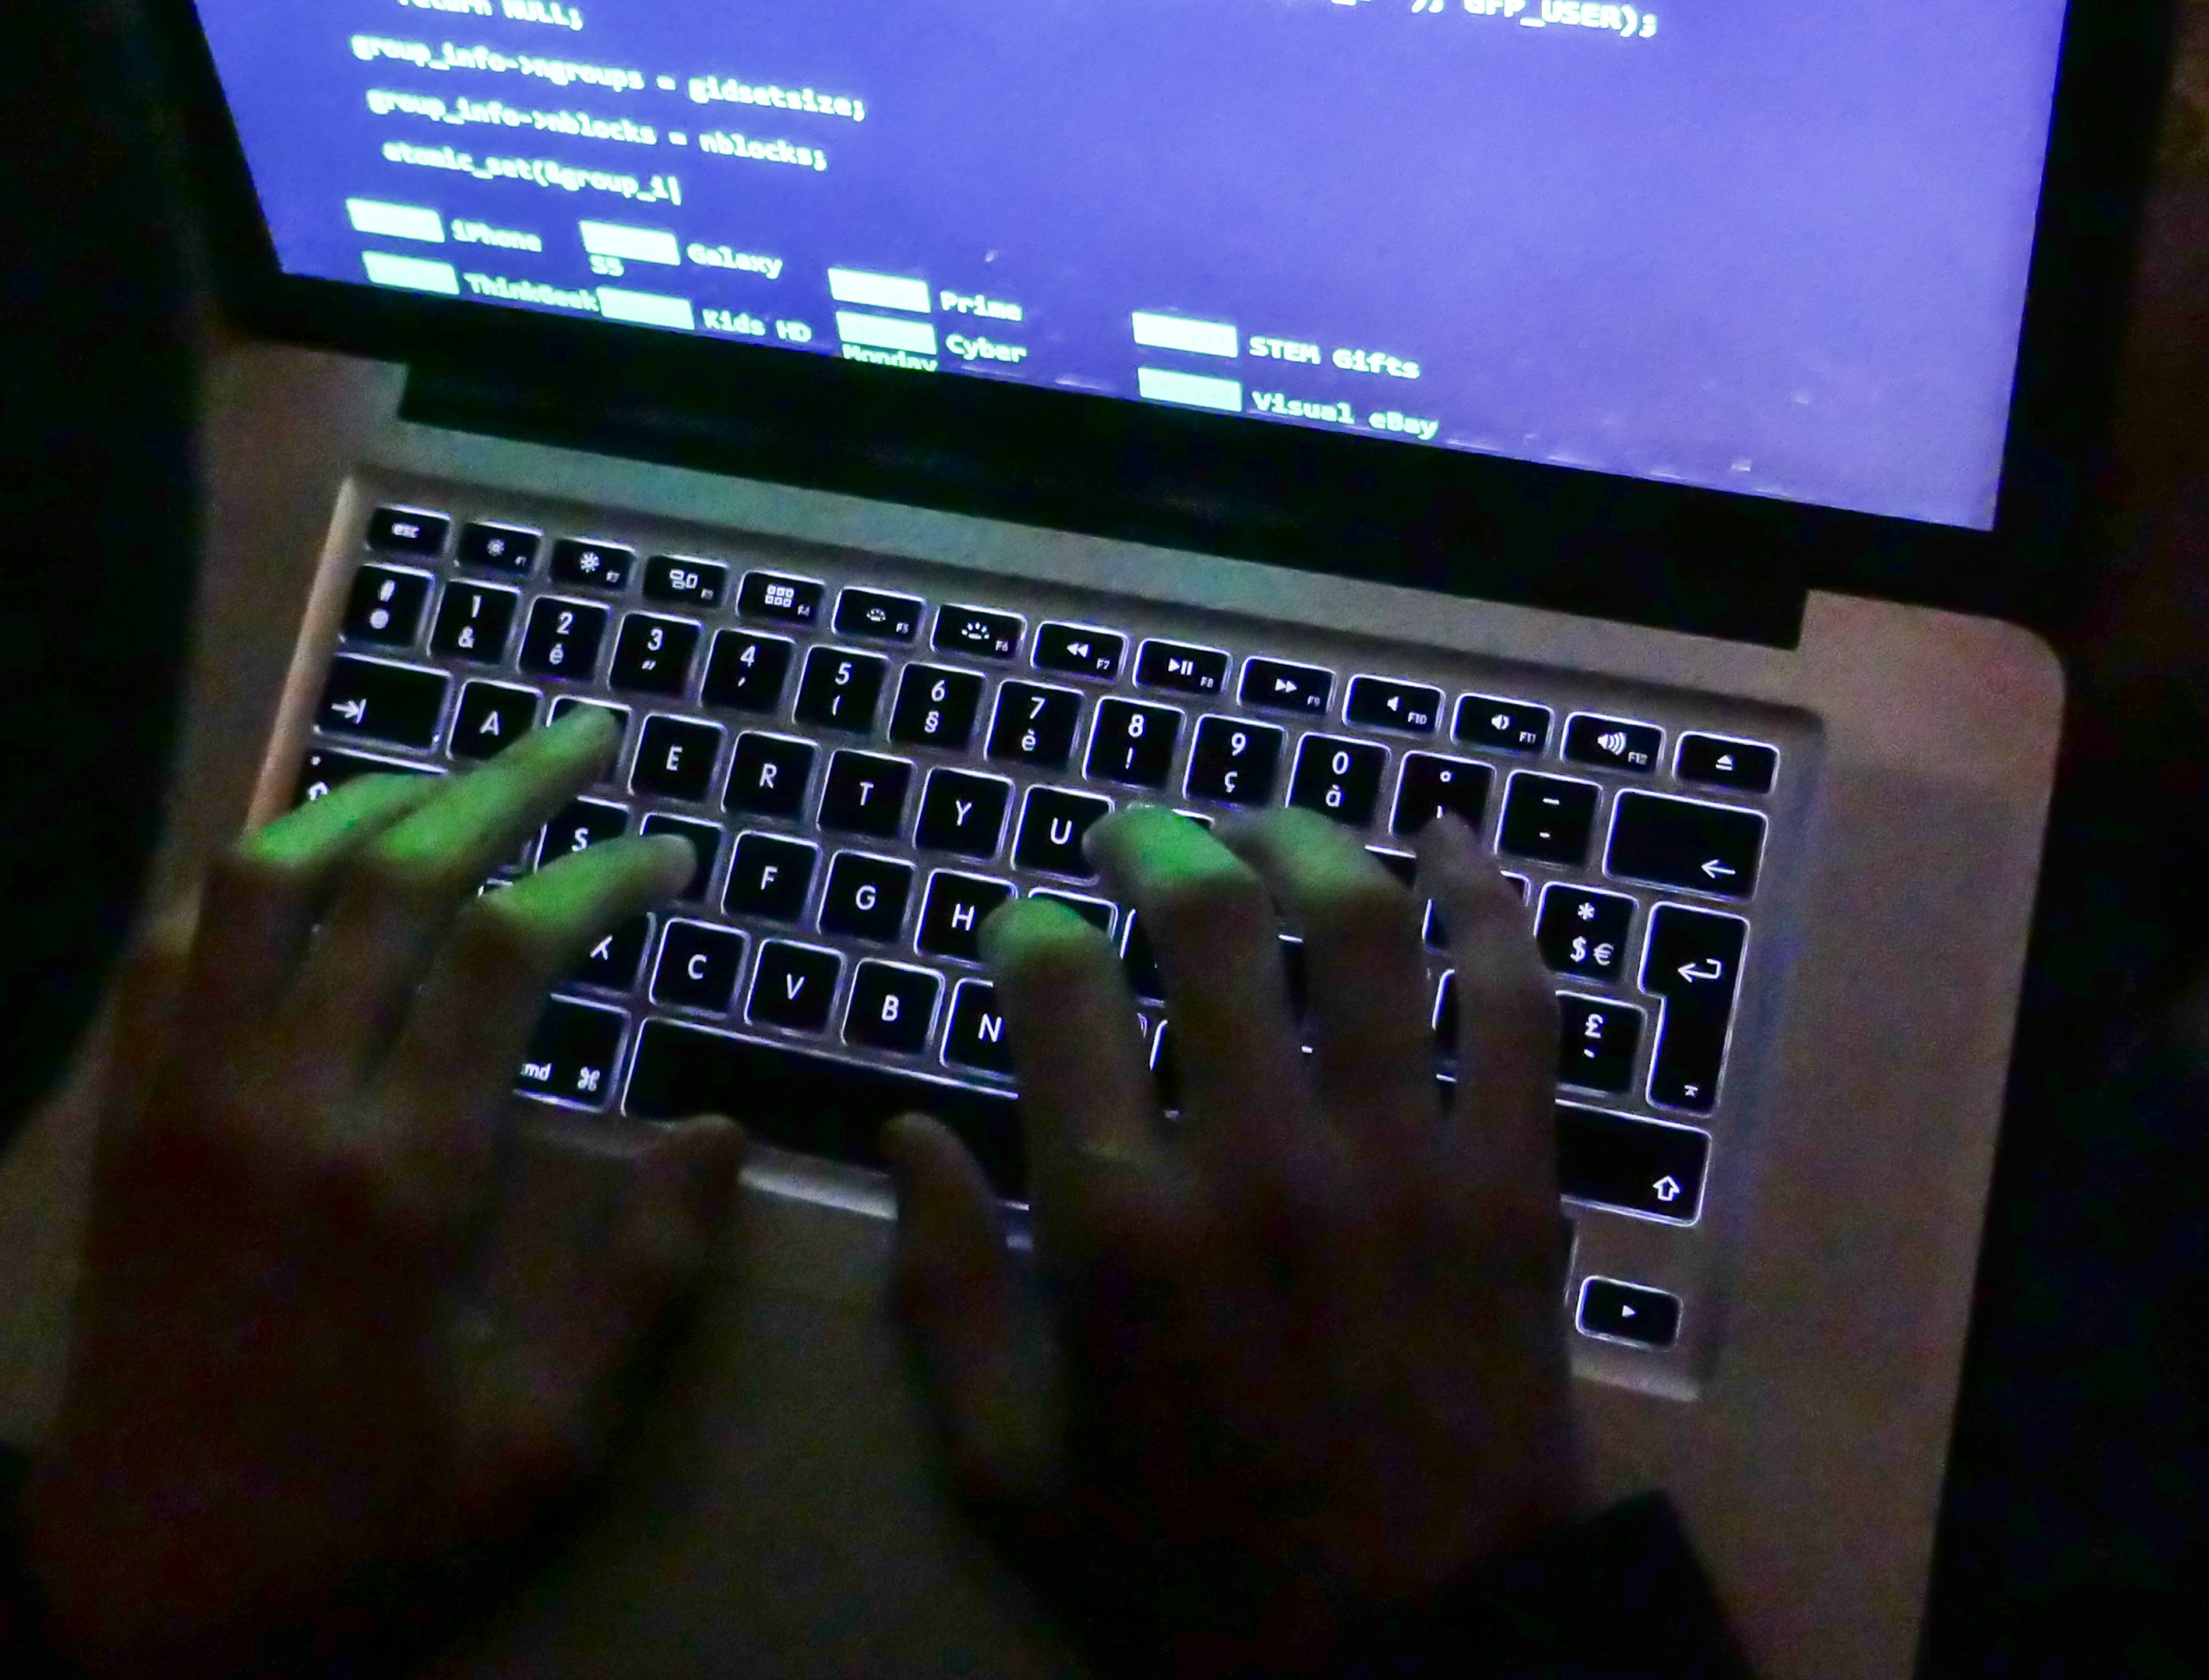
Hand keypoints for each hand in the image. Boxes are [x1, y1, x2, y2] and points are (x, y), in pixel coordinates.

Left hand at [23, 707, 747, 1676]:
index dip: (599, 874)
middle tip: (584, 736)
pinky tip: (298, 868)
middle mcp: (284, 1099)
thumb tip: (718, 1133)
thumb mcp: (545, 1446)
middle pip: (394, 874)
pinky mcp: (120, 1118)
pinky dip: (236, 880)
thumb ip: (642, 1281)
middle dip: (503, 783)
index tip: (667, 853)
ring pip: (264, 879)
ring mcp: (183, 1095)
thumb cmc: (366, 1529)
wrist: (151, 1594)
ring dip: (363, 799)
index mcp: (403, 1176)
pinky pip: (165, 948)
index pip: (507, 951)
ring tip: (448, 777)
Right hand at [883, 807, 1583, 1675]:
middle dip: (1155, 846)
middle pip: (1211, 920)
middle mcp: (1259, 1160)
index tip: (1024, 933)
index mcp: (1117, 1226)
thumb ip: (938, 1292)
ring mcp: (1404, 1164)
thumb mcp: (1007, 1467)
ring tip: (1265, 827)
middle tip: (1132, 841)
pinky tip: (1453, 840)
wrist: (1415, 1664)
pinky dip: (1491, 903)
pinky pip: (1518, 1005)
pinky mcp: (1515, 1188)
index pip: (1057, 987)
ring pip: (1365, 929)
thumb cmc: (1188, 1575)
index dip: (1028, 929)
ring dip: (1306, 843)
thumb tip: (905, 1136)